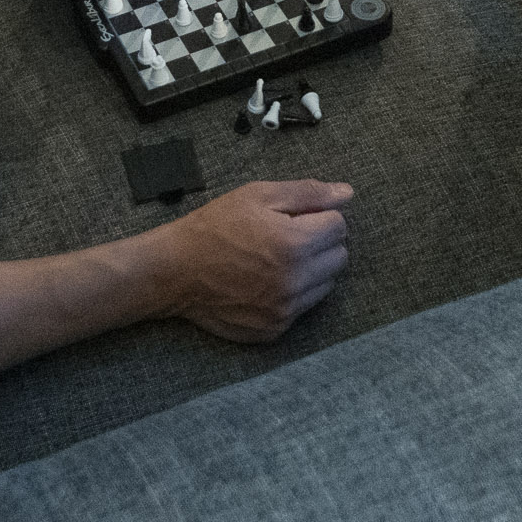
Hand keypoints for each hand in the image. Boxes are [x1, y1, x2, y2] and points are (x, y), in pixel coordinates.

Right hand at [151, 179, 352, 341]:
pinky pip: (303, 307)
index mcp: (295, 243)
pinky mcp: (275, 329)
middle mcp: (296, 281)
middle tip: (286, 237)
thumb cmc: (214, 227)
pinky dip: (292, 294)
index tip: (293, 217)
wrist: (174, 271)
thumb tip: (347, 194)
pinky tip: (264, 282)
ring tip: (274, 260)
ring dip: (310, 270)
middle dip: (319, 243)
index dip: (317, 216)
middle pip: (339, 257)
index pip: (339, 226)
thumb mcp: (257, 195)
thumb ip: (307, 192)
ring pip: (325, 284)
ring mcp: (286, 310)